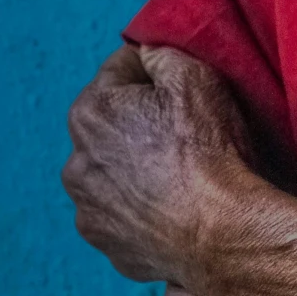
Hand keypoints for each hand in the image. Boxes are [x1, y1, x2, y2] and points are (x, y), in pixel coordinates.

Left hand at [63, 45, 256, 286]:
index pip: (121, 69)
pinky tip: (172, 201)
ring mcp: (87, 208)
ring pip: (113, 168)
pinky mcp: (105, 242)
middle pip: (112, 121)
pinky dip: (140, 203)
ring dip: (136, 163)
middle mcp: (76, 161)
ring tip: (178, 170)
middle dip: (141, 119)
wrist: (220, 230)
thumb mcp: (193, 74)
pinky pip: (121, 210)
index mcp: (90, 111)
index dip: (156, 73)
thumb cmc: (207, 149)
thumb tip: (147, 53)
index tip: (182, 88)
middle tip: (183, 129)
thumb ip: (159, 52)